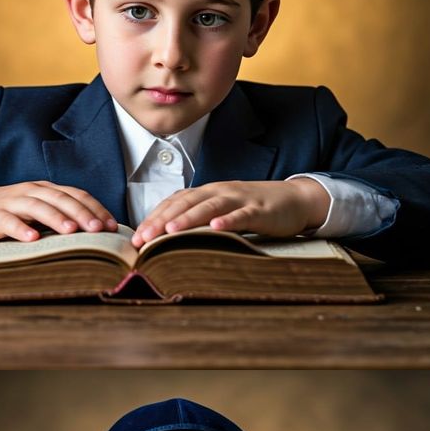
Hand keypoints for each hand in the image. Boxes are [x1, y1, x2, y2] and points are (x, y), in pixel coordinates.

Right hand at [0, 182, 116, 243]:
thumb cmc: (5, 212)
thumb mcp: (33, 211)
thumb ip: (56, 217)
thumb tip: (90, 234)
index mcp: (44, 190)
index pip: (75, 195)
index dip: (95, 208)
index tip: (111, 226)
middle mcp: (31, 192)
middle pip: (61, 199)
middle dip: (82, 213)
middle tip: (98, 230)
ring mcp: (11, 202)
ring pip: (38, 207)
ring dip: (56, 219)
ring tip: (72, 232)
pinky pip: (9, 221)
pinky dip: (21, 229)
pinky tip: (31, 239)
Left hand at [129, 178, 330, 245]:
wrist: (294, 200)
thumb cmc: (252, 208)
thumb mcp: (221, 211)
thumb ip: (197, 220)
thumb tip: (164, 238)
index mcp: (207, 193)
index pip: (175, 203)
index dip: (154, 218)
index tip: (135, 237)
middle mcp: (220, 192)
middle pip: (186, 203)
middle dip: (162, 220)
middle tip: (143, 238)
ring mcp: (240, 199)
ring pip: (210, 206)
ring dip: (189, 218)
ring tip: (170, 231)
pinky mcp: (260, 210)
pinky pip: (243, 215)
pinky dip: (229, 220)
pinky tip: (216, 227)